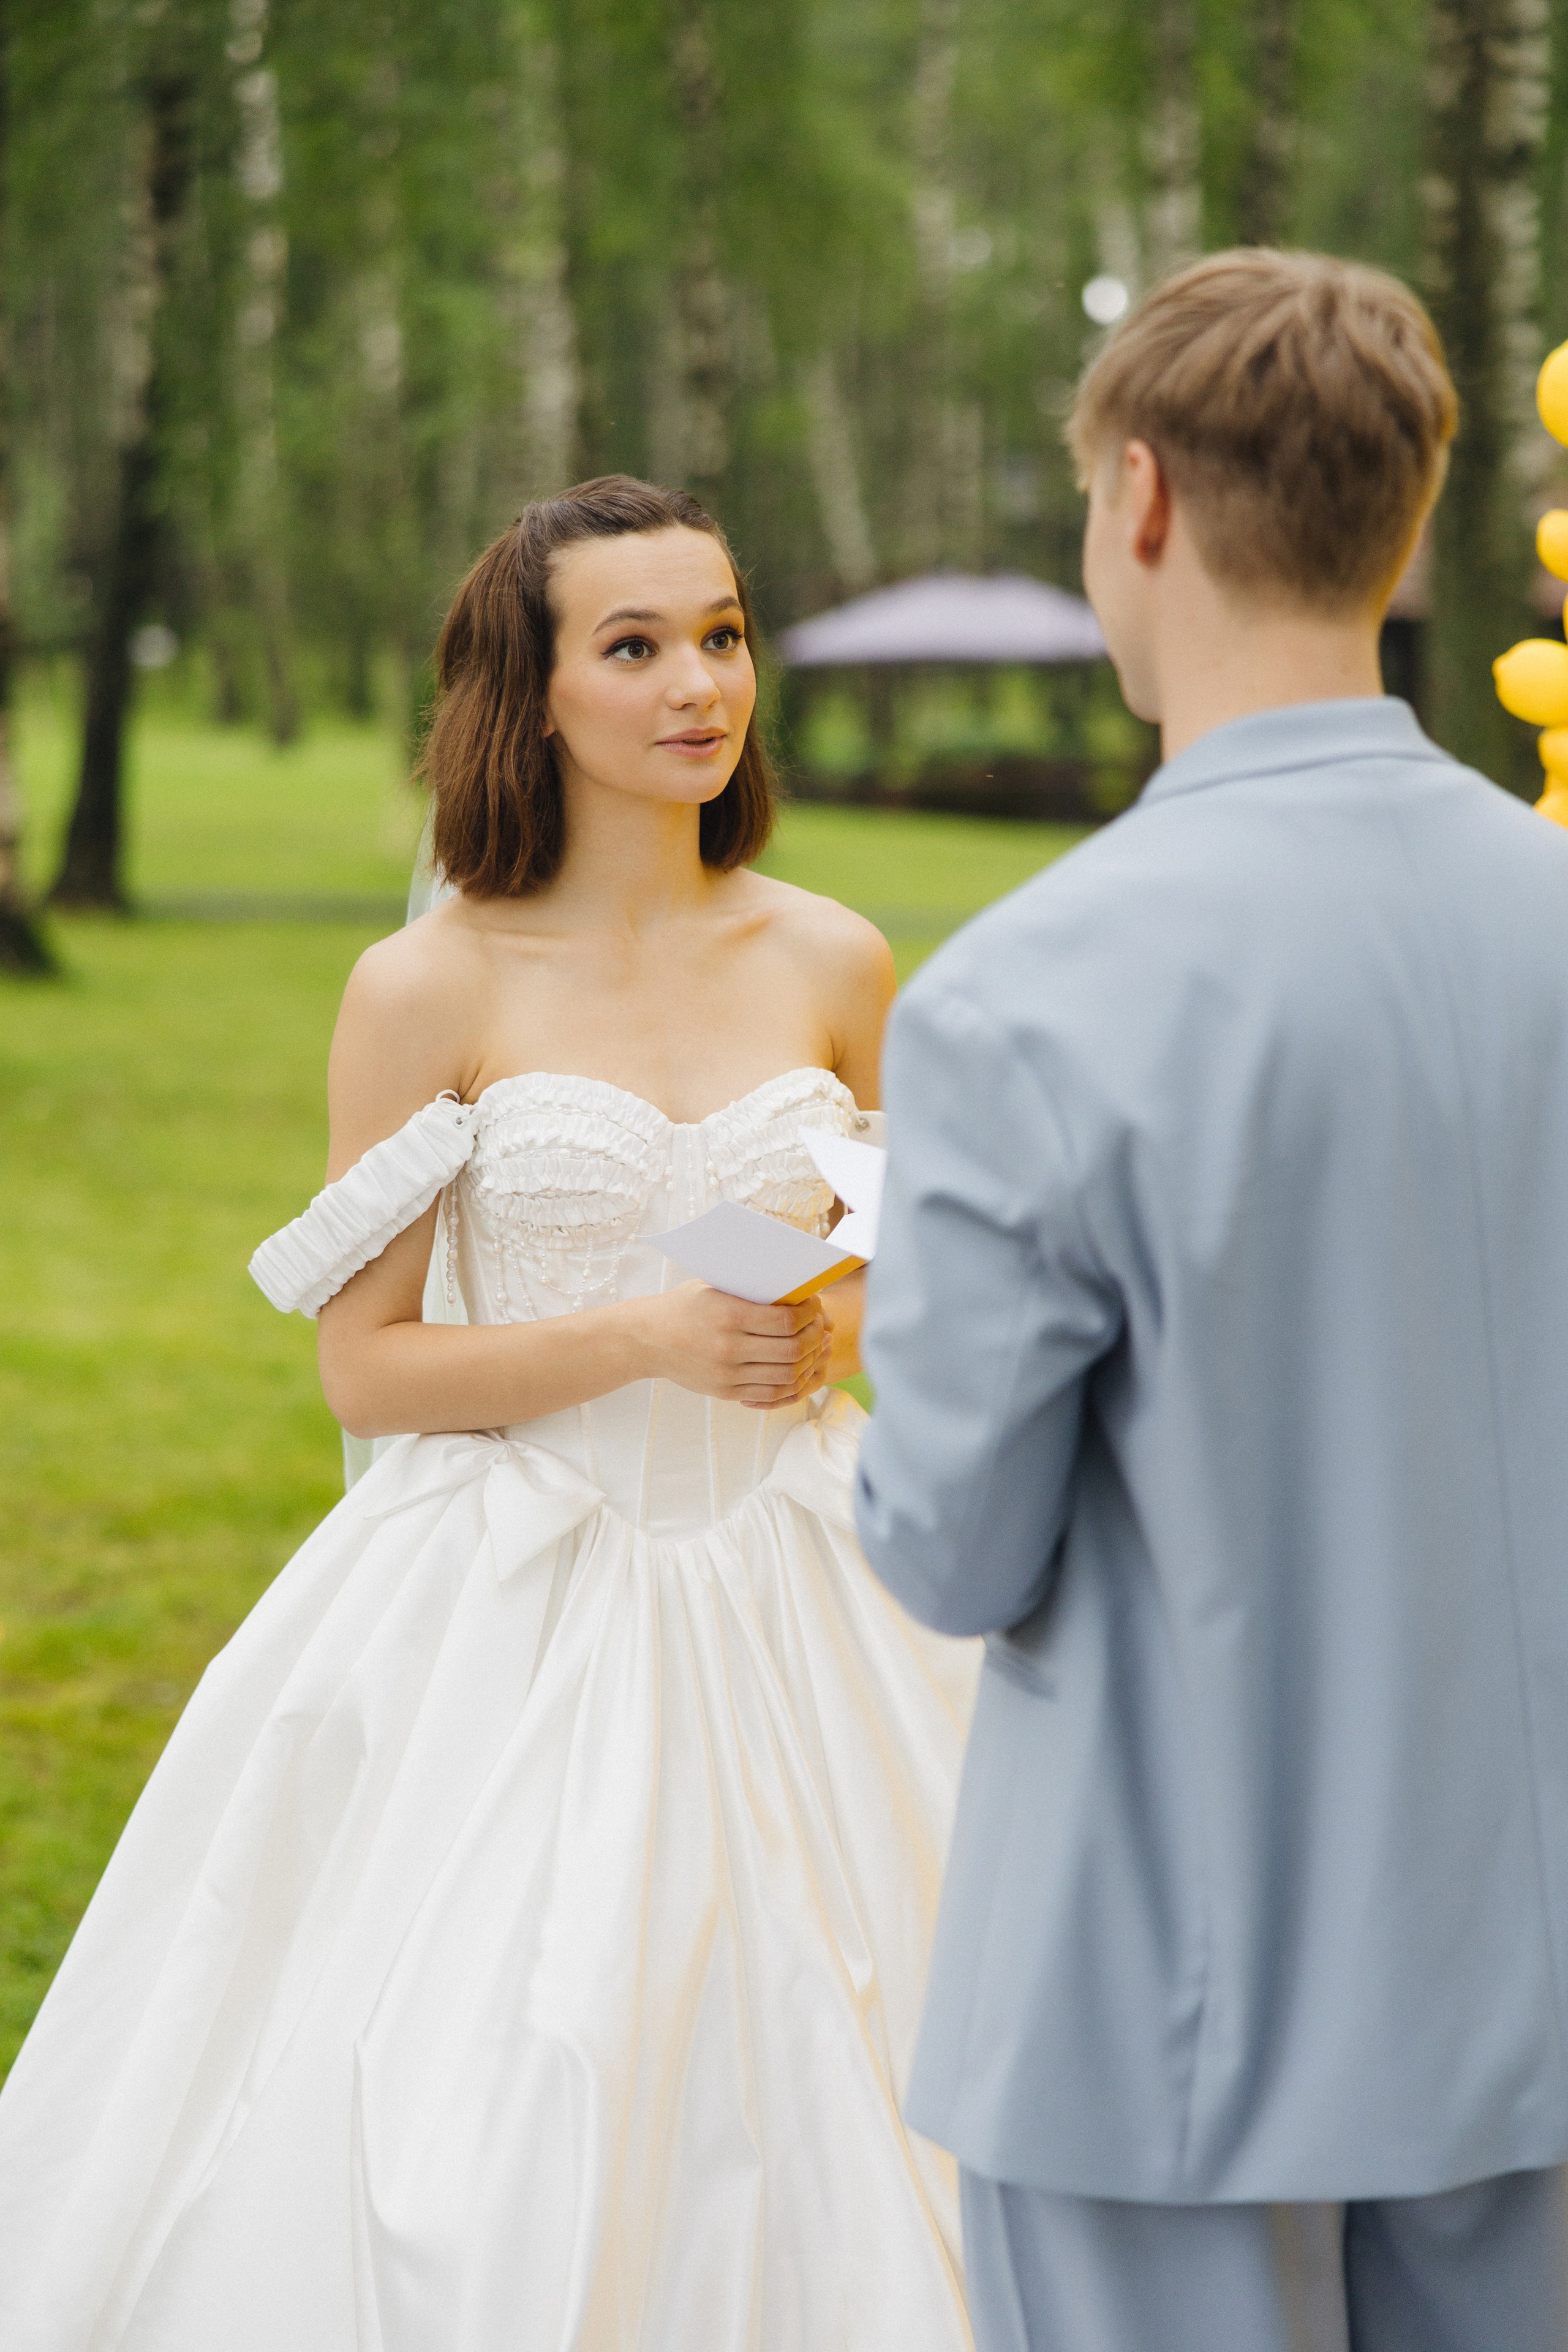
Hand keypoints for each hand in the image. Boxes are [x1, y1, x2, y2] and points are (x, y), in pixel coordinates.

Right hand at [630, 1281, 831, 1407]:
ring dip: (809, 1361)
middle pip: (792, 1349)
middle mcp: (728, 1347)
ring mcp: (727, 1373)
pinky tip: (799, 1369)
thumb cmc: (685, 1305)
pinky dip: (793, 1383)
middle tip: (821, 1326)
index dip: (810, 1312)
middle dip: (816, 1337)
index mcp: (727, 1315)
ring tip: (815, 1347)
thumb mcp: (714, 1286)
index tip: (815, 1305)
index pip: (786, 1319)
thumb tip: (799, 1293)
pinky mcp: (726, 1391)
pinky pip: (772, 1393)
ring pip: (787, 1375)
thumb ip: (751, 1290)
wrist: (647, 1339)